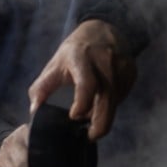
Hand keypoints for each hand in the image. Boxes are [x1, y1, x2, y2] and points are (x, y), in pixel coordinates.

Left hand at [27, 19, 137, 139]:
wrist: (102, 29)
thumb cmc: (74, 51)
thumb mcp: (54, 64)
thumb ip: (41, 88)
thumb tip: (35, 112)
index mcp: (81, 58)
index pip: (87, 84)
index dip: (82, 104)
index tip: (73, 116)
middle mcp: (104, 61)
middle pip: (107, 100)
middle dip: (99, 124)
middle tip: (89, 136)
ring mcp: (121, 67)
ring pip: (115, 102)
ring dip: (104, 115)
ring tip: (91, 118)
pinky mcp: (131, 72)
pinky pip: (122, 97)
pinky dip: (112, 105)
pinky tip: (101, 103)